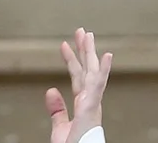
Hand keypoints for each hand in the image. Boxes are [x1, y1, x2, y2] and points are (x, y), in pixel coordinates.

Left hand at [45, 28, 112, 142]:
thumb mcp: (60, 127)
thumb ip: (57, 109)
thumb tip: (51, 90)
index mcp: (83, 104)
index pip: (77, 77)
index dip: (71, 60)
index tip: (64, 45)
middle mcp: (90, 101)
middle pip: (87, 70)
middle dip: (84, 50)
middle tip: (81, 30)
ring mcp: (93, 103)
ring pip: (93, 72)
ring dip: (91, 53)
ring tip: (88, 34)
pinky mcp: (92, 107)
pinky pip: (98, 86)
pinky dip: (104, 70)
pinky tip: (107, 55)